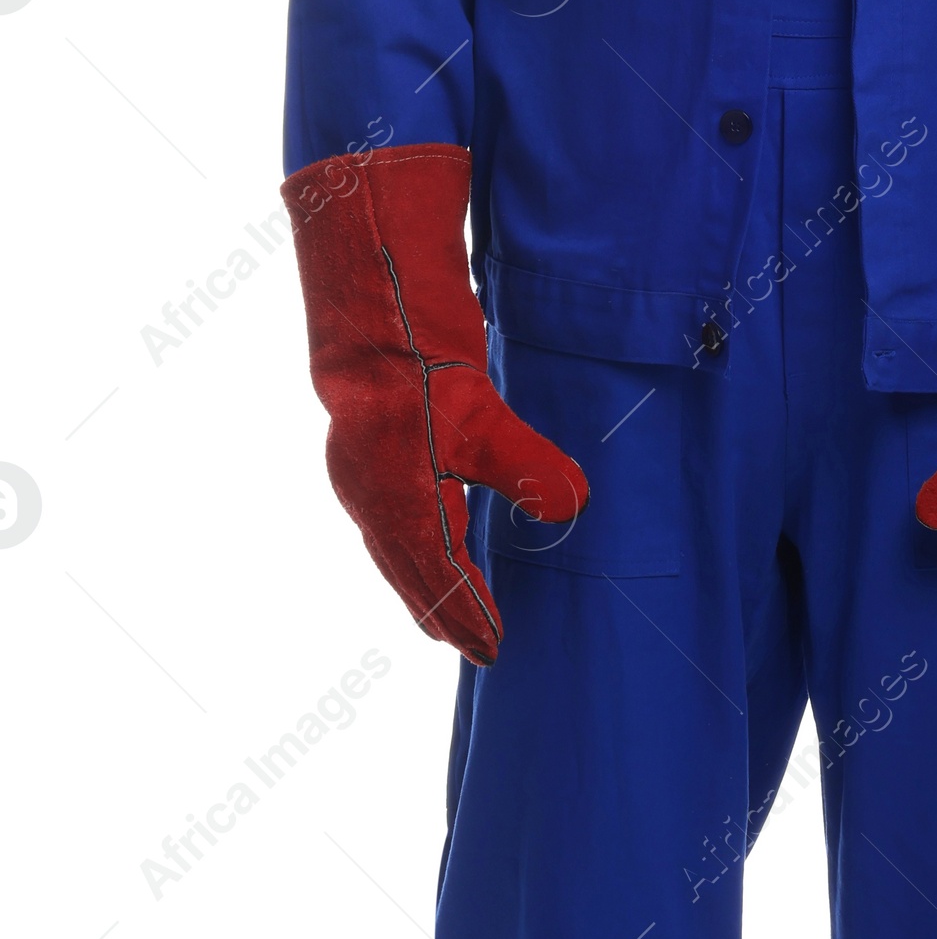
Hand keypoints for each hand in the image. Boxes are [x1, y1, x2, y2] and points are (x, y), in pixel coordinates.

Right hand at [285, 141, 588, 668]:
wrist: (366, 290)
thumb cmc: (418, 349)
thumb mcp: (482, 407)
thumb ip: (526, 465)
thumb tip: (573, 508)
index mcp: (395, 495)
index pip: (436, 571)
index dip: (468, 610)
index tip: (495, 644)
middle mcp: (369, 494)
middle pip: (409, 571)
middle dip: (445, 611)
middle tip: (479, 648)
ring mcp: (360, 475)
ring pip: (395, 549)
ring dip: (425, 586)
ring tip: (452, 620)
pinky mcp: (365, 453)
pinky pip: (390, 522)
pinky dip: (412, 551)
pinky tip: (430, 551)